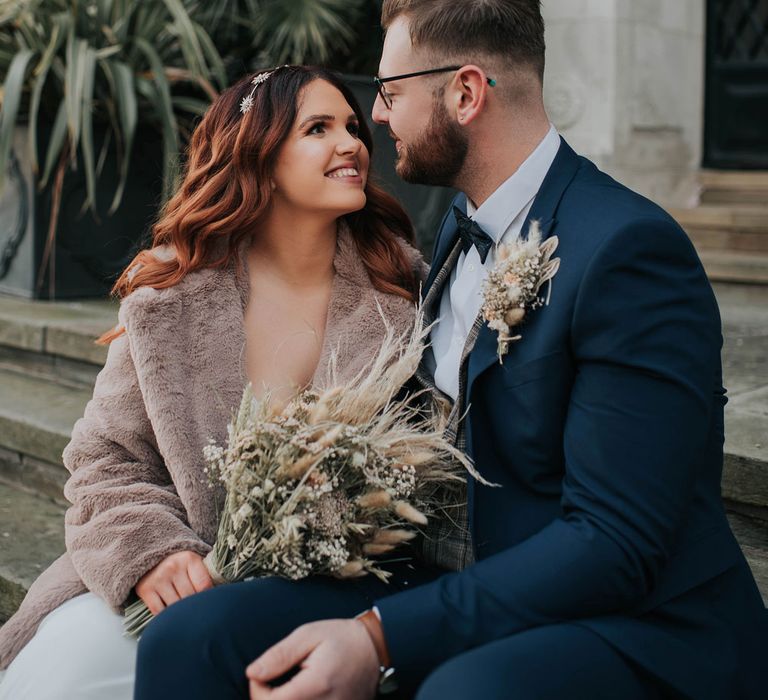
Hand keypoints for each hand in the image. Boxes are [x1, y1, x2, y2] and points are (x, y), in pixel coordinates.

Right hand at [135, 550, 212, 614]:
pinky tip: (169, 612)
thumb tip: (218, 599)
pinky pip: (159, 611)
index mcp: (189, 559)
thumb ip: (205, 577)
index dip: (208, 597)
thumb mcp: (194, 564)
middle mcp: (173, 567)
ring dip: (180, 612)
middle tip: (195, 608)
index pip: (204, 585)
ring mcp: (158, 578)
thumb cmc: (180, 566)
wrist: (153, 558)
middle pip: (189, 597)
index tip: (208, 601)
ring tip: (183, 610)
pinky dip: (165, 616)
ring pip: (175, 606)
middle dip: (193, 605)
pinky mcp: (146, 589)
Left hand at [246, 619, 379, 699]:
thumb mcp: (309, 635)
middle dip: (268, 698)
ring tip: (286, 687)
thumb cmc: (342, 638)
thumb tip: (252, 673)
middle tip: (271, 680)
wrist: (376, 649)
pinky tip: (301, 694)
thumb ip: (280, 655)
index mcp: (316, 685)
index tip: (262, 672)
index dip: (257, 688)